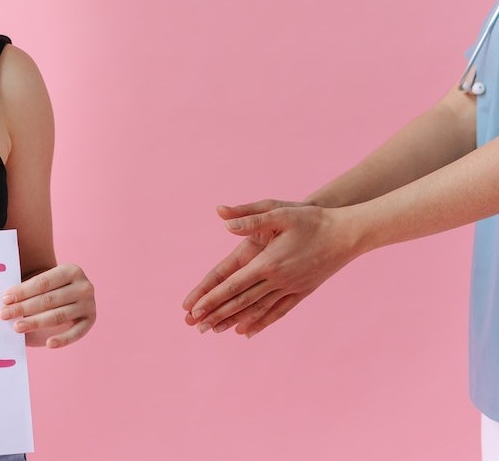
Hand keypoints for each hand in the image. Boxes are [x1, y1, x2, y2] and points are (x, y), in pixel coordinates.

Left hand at [0, 264, 94, 348]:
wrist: (69, 298)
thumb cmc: (48, 290)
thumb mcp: (41, 285)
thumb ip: (26, 290)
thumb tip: (4, 302)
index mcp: (70, 270)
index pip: (43, 282)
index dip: (23, 291)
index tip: (4, 300)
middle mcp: (84, 286)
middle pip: (49, 299)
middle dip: (24, 307)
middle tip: (4, 315)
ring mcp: (89, 304)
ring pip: (59, 316)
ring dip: (36, 322)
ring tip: (17, 327)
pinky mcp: (90, 321)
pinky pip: (76, 333)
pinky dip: (62, 339)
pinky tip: (49, 344)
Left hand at [183, 201, 360, 336]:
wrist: (348, 233)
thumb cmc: (312, 219)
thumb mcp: (280, 212)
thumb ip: (250, 219)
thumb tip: (223, 220)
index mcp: (268, 262)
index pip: (234, 284)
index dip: (213, 297)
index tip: (195, 309)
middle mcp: (278, 279)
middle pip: (242, 301)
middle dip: (218, 313)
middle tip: (197, 325)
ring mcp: (292, 287)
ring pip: (259, 309)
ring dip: (236, 321)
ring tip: (217, 331)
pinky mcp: (303, 291)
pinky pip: (279, 311)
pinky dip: (262, 322)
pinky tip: (249, 331)